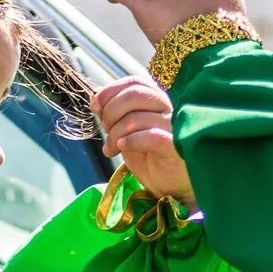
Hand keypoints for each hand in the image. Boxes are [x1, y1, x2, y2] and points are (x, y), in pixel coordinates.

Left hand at [92, 76, 195, 210]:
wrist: (171, 189)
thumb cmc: (151, 160)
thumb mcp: (127, 134)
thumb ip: (116, 116)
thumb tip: (96, 101)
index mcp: (158, 102)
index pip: (136, 82)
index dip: (112, 90)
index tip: (96, 105)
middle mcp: (169, 109)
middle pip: (136, 94)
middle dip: (111, 110)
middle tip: (105, 130)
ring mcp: (175, 127)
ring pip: (137, 117)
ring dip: (115, 133)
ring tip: (111, 149)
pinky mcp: (176, 147)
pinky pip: (150, 136)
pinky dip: (130, 140)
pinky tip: (122, 147)